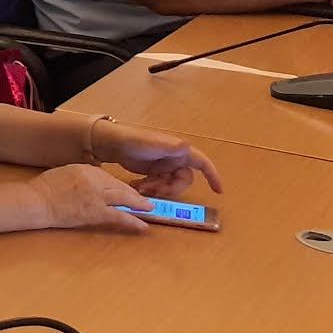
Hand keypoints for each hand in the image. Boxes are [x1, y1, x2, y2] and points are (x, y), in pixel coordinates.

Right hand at [30, 163, 151, 232]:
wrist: (37, 201)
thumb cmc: (45, 188)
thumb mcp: (65, 173)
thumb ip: (82, 176)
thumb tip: (95, 185)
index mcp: (86, 169)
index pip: (108, 177)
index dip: (119, 186)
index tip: (125, 192)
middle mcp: (95, 179)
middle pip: (120, 186)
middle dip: (134, 195)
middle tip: (145, 201)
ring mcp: (97, 196)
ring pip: (125, 199)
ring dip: (139, 205)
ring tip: (149, 209)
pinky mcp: (97, 212)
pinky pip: (120, 216)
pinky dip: (134, 221)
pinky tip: (143, 226)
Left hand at [93, 122, 221, 198]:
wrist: (113, 144)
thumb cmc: (135, 140)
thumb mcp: (154, 144)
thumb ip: (170, 147)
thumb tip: (187, 147)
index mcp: (180, 152)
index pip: (203, 163)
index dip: (213, 176)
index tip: (219, 191)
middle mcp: (174, 159)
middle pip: (184, 181)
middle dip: (171, 188)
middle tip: (155, 190)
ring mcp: (164, 167)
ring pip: (170, 185)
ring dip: (158, 189)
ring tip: (141, 187)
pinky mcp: (152, 173)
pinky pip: (158, 185)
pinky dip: (150, 188)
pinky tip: (136, 186)